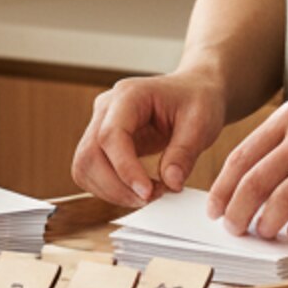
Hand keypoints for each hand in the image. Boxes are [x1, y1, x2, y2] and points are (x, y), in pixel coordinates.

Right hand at [71, 67, 227, 206]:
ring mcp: (100, 125)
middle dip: (116, 186)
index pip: (111, 135)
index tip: (147, 192)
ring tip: (149, 194)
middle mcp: (107, 108)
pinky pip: (93, 172)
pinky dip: (112, 189)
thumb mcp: (201, 122)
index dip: (124, 168)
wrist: (195, 91)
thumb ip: (185, 153)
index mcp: (129, 95)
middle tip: (152, 197)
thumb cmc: (197, 99)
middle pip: (89, 154)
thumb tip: (171, 183)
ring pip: (85, 168)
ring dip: (112, 191)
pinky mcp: (103, 143)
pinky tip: (139, 189)